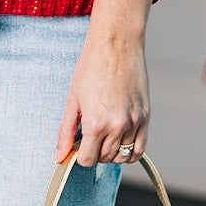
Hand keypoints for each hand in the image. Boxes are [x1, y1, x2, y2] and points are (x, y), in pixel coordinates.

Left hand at [56, 29, 148, 167]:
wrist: (116, 45)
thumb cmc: (91, 68)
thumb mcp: (72, 101)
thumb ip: (65, 132)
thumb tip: (59, 156)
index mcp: (96, 124)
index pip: (88, 160)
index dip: (80, 156)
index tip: (78, 146)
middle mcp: (117, 126)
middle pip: (105, 159)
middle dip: (95, 153)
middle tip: (89, 136)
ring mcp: (134, 122)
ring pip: (123, 156)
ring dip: (111, 153)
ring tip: (104, 137)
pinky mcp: (145, 116)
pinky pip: (140, 148)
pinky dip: (130, 151)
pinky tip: (120, 141)